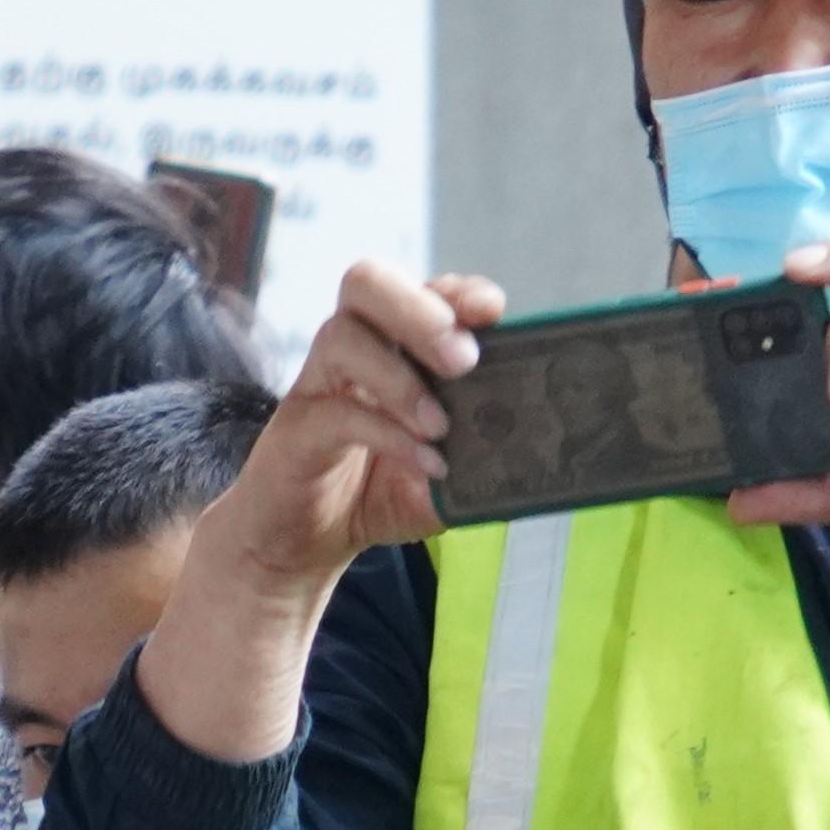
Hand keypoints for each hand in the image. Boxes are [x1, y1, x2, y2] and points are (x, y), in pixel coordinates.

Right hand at [133, 263, 502, 760]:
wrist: (295, 548)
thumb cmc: (368, 497)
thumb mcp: (440, 478)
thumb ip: (480, 459)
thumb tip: (534, 453)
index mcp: (388, 346)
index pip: (421, 290)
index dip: (457, 291)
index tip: (494, 313)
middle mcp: (349, 351)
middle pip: (368, 281)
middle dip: (421, 309)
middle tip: (463, 359)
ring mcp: (316, 385)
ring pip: (343, 334)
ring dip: (400, 375)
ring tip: (442, 424)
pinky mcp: (295, 430)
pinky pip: (338, 410)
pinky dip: (388, 433)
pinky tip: (425, 461)